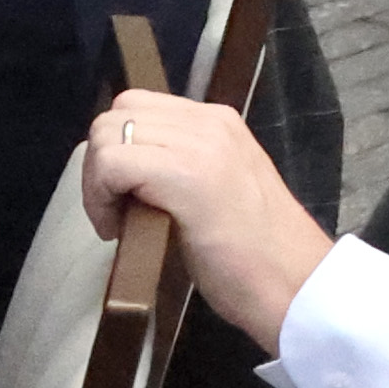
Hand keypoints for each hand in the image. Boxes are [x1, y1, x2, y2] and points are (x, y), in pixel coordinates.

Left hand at [80, 89, 335, 342]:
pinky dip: (100, 198)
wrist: (291, 281)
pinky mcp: (186, 174)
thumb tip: (129, 167)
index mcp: (220, 123)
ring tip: (119, 222)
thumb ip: (183, 164)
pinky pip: (113, 163)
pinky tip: (119, 230)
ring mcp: (200, 145)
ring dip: (97, 183)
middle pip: (117, 116)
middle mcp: (210, 123)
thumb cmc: (255, 253)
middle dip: (100, 164)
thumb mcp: (220, 189)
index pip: (139, 106)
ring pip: (108, 136)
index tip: (125, 196)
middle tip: (115, 211)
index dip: (117, 149)